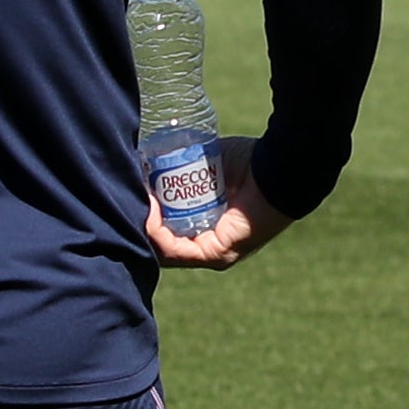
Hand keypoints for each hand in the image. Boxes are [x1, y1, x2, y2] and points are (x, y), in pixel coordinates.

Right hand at [146, 144, 294, 268]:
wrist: (280, 167)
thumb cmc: (252, 161)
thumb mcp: (210, 162)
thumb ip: (186, 163)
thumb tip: (151, 153)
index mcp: (208, 223)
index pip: (166, 226)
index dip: (145, 209)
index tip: (132, 185)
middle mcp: (210, 243)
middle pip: (161, 239)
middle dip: (141, 216)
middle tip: (127, 192)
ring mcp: (213, 253)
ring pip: (163, 248)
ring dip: (145, 224)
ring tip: (136, 197)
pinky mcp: (217, 255)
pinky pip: (175, 251)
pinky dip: (157, 233)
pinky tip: (150, 211)